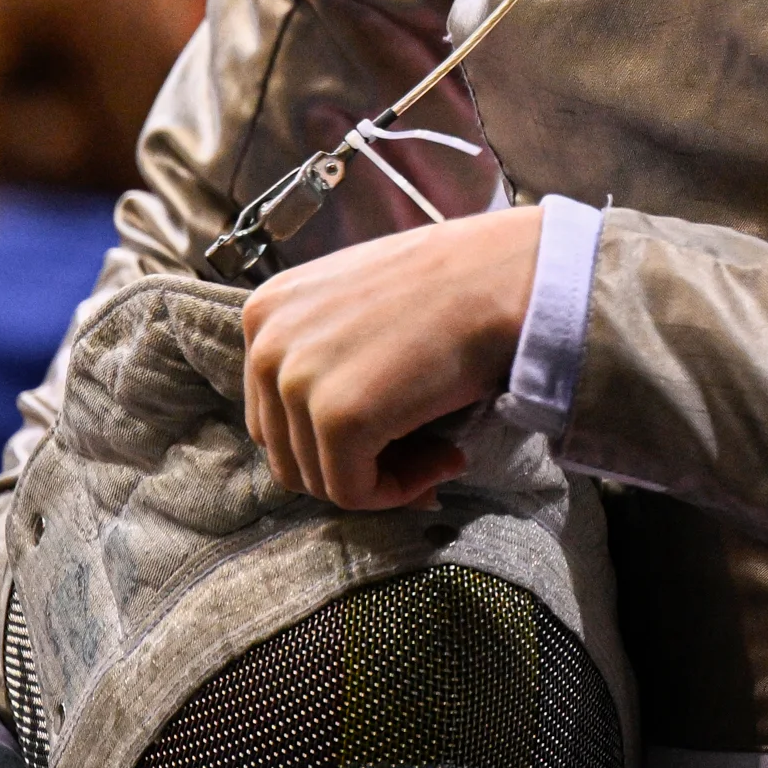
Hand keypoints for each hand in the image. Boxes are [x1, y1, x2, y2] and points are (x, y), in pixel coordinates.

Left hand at [241, 204, 543, 510]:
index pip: (273, 415)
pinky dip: (399, 492)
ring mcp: (296, 381)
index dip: (330, 442)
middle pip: (288, 453)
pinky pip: (353, 491)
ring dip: (382, 480)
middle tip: (421, 456)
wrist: (502, 275)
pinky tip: (445, 460)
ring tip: (439, 453)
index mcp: (265, 313)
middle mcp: (266, 345)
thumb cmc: (449, 284)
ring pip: (318, 479)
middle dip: (353, 467)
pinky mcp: (337, 417)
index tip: (391, 439)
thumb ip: (323, 355)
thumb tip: (330, 442)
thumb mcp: (356, 303)